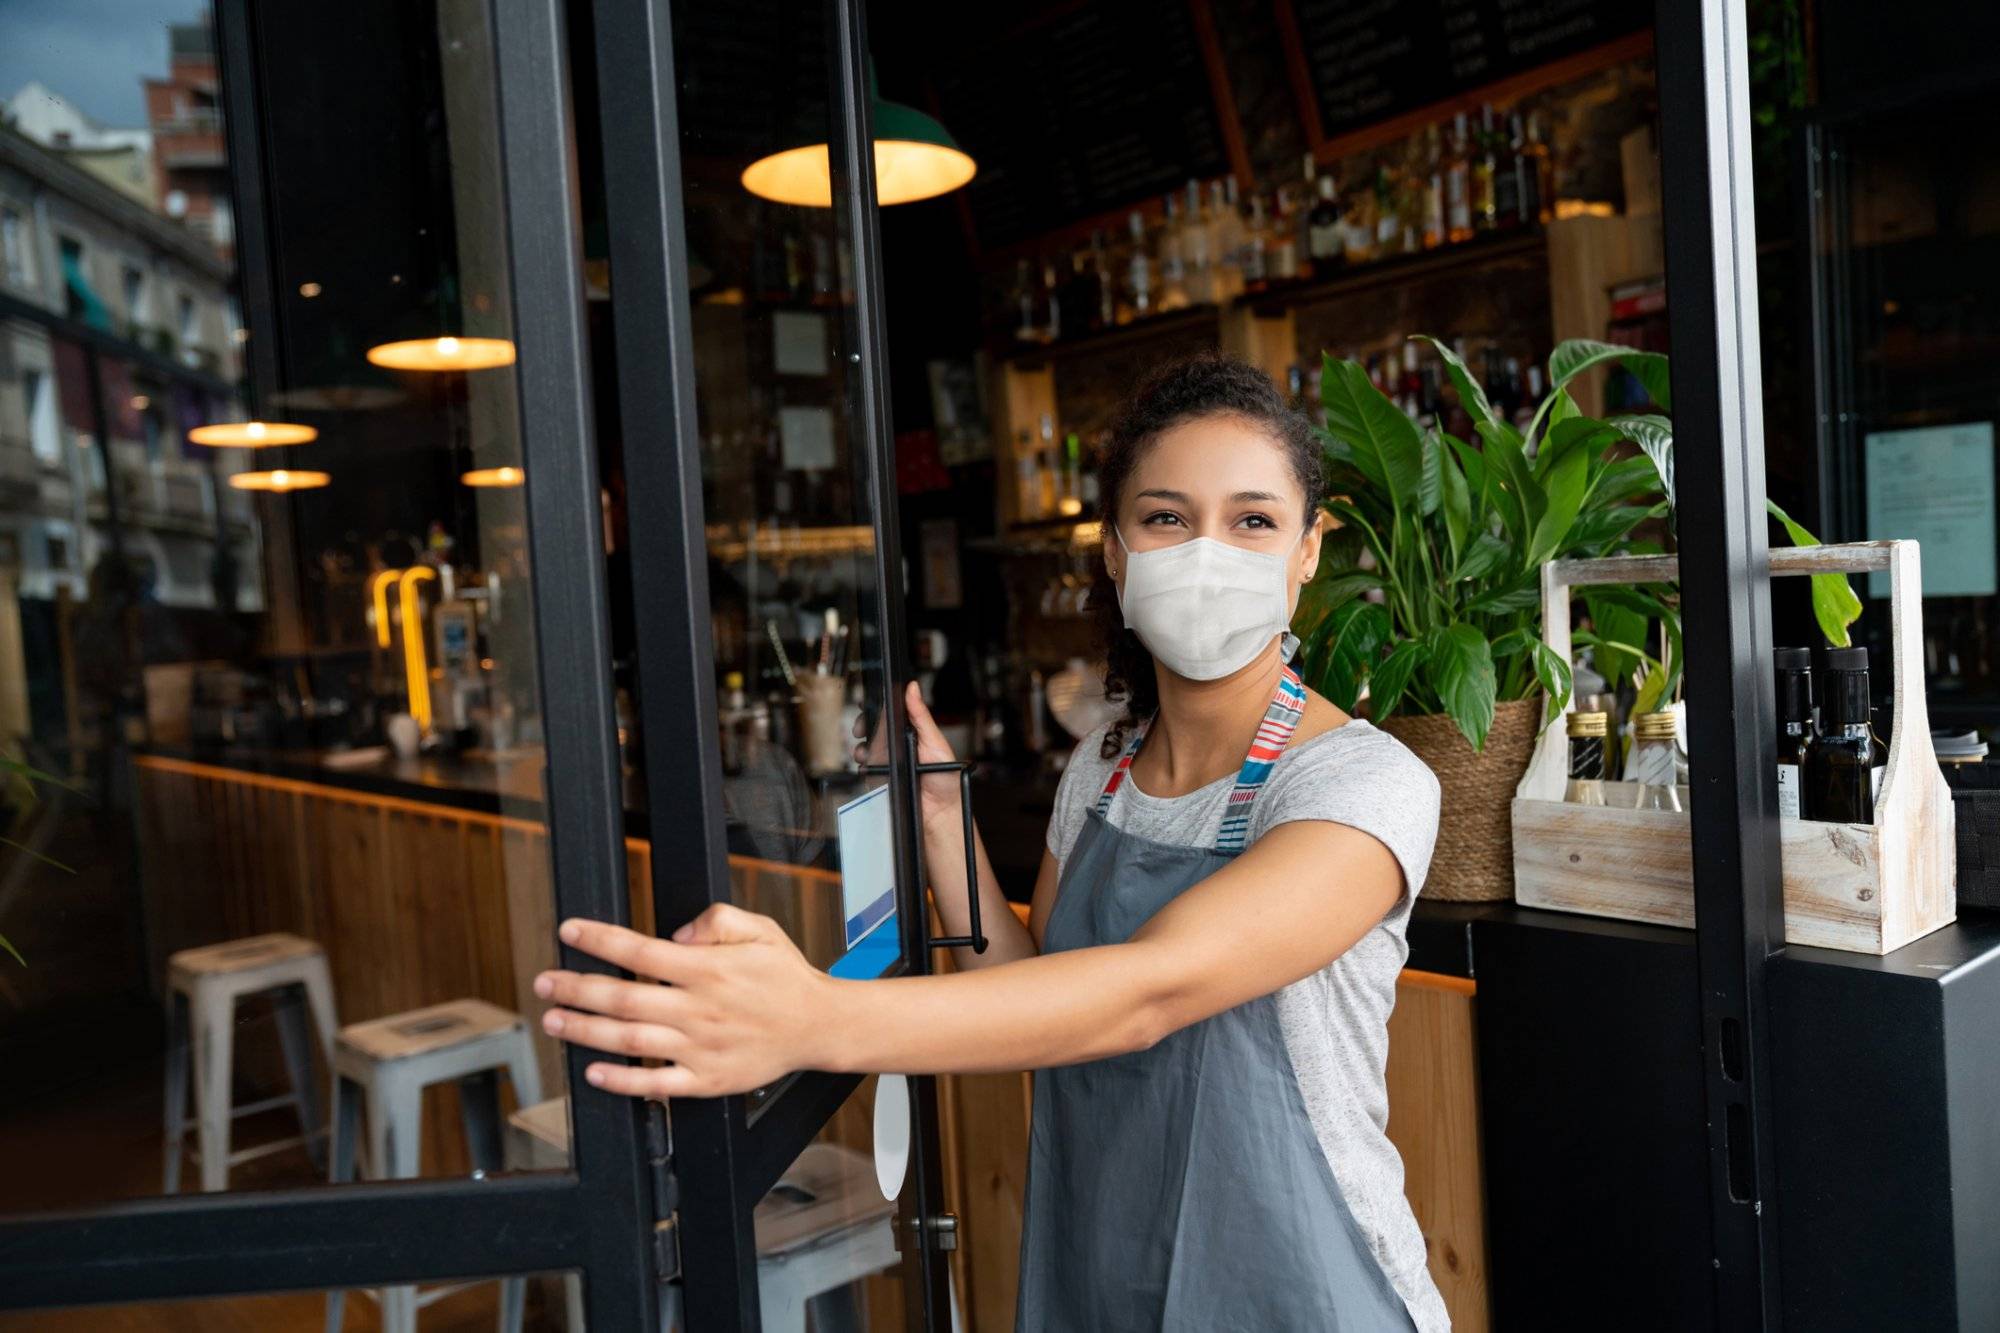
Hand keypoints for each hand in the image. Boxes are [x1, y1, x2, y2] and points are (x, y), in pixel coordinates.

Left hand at [534, 906, 835, 1098]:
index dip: (599, 940)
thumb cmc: (784, 976)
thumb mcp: (760, 928)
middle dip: (576, 987)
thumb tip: (676, 935)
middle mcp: (699, 1009)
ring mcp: (701, 1047)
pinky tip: (593, 1072)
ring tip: (555, 1021)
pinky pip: (656, 1083)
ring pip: (631, 1040)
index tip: (569, 931)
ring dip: (586, 1031)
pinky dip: (622, 1081)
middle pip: (623, 997)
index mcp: (708, 969)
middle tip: (544, 982)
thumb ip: (716, 920)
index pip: (640, 950)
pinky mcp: (706, 1079)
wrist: (818, 1025)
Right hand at [851, 681, 962, 833]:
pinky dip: (863, 765)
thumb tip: (913, 688)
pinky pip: (866, 768)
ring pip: (866, 747)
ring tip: (864, 750)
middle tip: (861, 728)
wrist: (940, 812)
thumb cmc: (946, 778)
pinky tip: (867, 765)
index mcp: (913, 732)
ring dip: (861, 746)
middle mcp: (899, 745)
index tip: (867, 701)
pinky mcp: (881, 778)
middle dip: (863, 724)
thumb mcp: (935, 741)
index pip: (891, 713)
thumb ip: (921, 716)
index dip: (877, 706)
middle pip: (874, 728)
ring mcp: (889, 761)